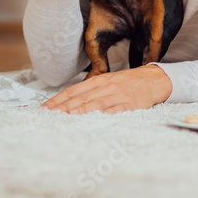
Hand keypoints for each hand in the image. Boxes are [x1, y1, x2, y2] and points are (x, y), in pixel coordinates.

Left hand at [42, 65, 173, 113]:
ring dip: (83, 109)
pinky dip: (108, 113)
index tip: (46, 108)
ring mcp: (118, 95)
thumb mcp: (105, 82)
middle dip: (65, 106)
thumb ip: (88, 91)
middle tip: (51, 114)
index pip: (73, 91)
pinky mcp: (131, 104)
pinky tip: (99, 118)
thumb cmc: (125, 83)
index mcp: (97, 81)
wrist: (151, 79)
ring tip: (70, 115)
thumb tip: (67, 102)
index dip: (58, 99)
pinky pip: (118, 109)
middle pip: (82, 97)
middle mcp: (105, 86)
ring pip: (97, 102)